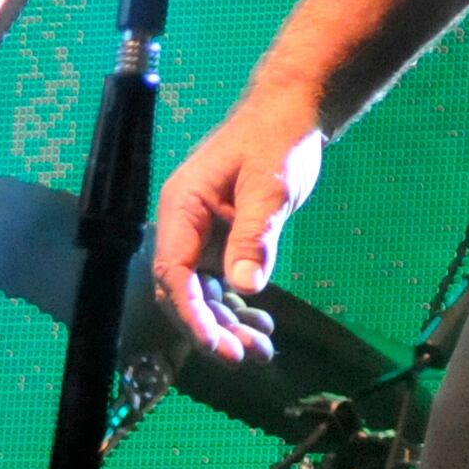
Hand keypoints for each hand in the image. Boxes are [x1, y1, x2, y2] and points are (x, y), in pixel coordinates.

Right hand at [151, 88, 323, 364]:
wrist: (294, 111)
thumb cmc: (277, 138)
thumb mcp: (271, 185)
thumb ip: (255, 234)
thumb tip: (245, 287)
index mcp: (181, 208)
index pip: (174, 272)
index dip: (190, 312)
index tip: (215, 343)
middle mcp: (184, 226)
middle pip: (185, 291)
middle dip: (210, 327)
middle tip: (244, 357)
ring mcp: (203, 235)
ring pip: (206, 293)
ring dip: (228, 324)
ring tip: (260, 352)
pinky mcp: (223, 240)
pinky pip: (224, 282)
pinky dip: (240, 306)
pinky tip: (262, 327)